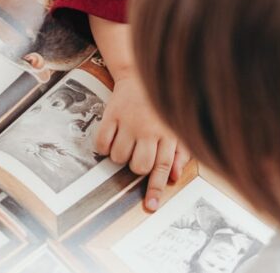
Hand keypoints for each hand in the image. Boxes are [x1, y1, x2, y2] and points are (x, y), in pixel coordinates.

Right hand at [95, 74, 190, 211]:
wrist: (141, 74)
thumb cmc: (161, 106)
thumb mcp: (175, 127)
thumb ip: (178, 152)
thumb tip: (175, 177)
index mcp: (167, 133)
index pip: (163, 166)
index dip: (156, 188)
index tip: (151, 206)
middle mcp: (148, 129)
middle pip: (139, 166)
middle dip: (136, 167)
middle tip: (137, 155)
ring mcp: (129, 121)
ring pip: (119, 157)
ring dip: (120, 156)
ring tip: (125, 142)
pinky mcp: (111, 114)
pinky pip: (101, 143)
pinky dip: (103, 147)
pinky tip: (111, 138)